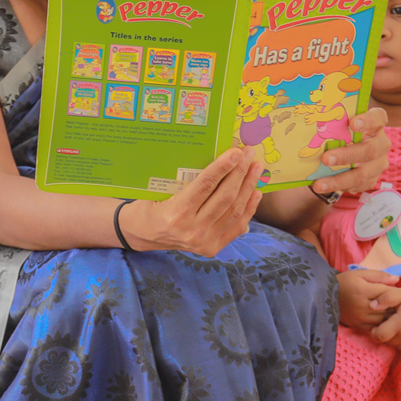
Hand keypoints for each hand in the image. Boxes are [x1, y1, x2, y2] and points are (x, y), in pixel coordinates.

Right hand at [123, 148, 264, 256]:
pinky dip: (249, 208)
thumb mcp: (161, 188)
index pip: (205, 186)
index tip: (236, 152)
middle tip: (249, 153)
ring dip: (248, 187)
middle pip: (224, 198)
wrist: (144, 233)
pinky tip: (256, 192)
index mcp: (176, 213)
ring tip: (256, 169)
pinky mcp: (212, 248)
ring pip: (234, 211)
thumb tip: (219, 160)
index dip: (223, 167)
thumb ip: (187, 179)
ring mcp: (204, 242)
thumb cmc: (152, 204)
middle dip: (240, 173)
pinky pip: (236, 226)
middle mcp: (191, 230)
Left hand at [307, 107, 391, 197]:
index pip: (378, 118)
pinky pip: (356, 186)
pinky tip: (323, 187)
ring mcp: (378, 163)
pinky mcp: (371, 179)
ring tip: (319, 184)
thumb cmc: (343, 132)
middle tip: (325, 159)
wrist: (347, 152)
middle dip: (346, 155)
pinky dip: (338, 187)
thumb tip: (312, 124)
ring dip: (339, 179)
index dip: (367, 120)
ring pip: (362, 174)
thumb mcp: (341, 125)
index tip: (352, 123)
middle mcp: (381, 143)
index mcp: (376, 124)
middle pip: (370, 150)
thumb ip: (334, 125)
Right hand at [338, 268, 400, 329]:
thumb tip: (397, 279)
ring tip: (396, 311)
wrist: (325, 295)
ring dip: (391, 316)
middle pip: (387, 308)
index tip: (400, 292)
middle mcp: (361, 306)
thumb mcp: (360, 274)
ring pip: (383, 319)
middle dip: (396, 305)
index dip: (396, 293)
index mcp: (362, 290)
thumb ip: (379, 276)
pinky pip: (375, 328)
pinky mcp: (357, 326)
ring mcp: (359, 318)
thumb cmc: (345, 282)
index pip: (387, 293)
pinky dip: (382, 324)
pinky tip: (385, 320)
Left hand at [369, 285, 400, 353]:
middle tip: (389, 322)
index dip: (374, 332)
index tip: (376, 326)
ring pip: (396, 346)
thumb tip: (371, 306)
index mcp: (400, 324)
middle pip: (387, 341)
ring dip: (394, 338)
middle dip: (384, 334)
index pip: (379, 336)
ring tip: (398, 326)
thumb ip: (386, 298)